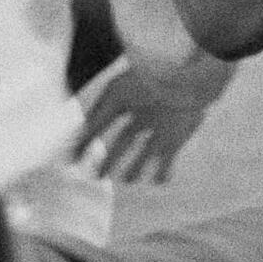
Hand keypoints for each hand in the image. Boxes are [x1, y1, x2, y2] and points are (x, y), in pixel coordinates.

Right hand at [75, 53, 234, 183]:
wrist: (189, 80)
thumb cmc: (151, 82)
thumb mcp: (116, 94)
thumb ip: (96, 116)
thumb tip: (79, 137)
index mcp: (128, 100)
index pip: (102, 122)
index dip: (86, 140)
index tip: (73, 159)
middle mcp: (143, 115)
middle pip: (123, 142)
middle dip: (110, 160)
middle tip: (97, 177)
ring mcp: (160, 128)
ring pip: (145, 153)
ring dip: (135, 168)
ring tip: (126, 180)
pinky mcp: (176, 138)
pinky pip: (167, 160)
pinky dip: (163, 173)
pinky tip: (159, 182)